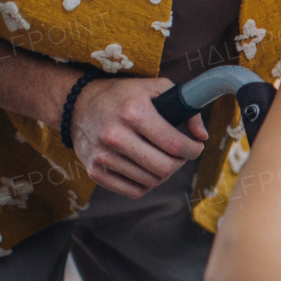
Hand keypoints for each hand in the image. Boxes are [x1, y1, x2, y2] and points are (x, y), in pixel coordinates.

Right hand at [70, 77, 207, 197]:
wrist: (78, 104)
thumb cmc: (124, 95)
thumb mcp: (156, 89)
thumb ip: (186, 108)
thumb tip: (202, 136)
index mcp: (134, 112)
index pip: (175, 144)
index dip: (193, 150)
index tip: (196, 146)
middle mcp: (115, 135)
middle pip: (165, 168)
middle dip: (180, 162)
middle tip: (180, 154)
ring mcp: (102, 155)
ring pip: (151, 182)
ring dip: (164, 173)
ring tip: (163, 158)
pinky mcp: (94, 171)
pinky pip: (133, 191)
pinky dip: (146, 184)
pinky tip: (147, 169)